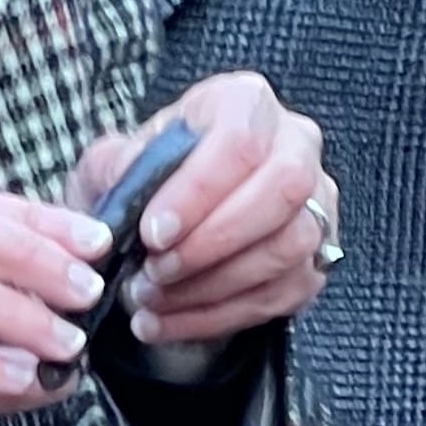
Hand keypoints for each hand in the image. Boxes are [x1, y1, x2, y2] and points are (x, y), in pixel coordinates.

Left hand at [74, 70, 330, 368]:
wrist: (160, 223)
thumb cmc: (142, 181)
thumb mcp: (111, 163)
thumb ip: (115, 166)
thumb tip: (129, 180)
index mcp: (244, 103)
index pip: (240, 140)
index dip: (198, 191)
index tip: (152, 232)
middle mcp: (295, 145)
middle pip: (282, 190)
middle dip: (212, 241)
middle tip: (154, 271)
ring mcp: (314, 204)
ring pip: (287, 247)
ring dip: (211, 285)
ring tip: (150, 298)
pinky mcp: (314, 260)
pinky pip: (280, 295)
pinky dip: (214, 316)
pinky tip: (164, 321)